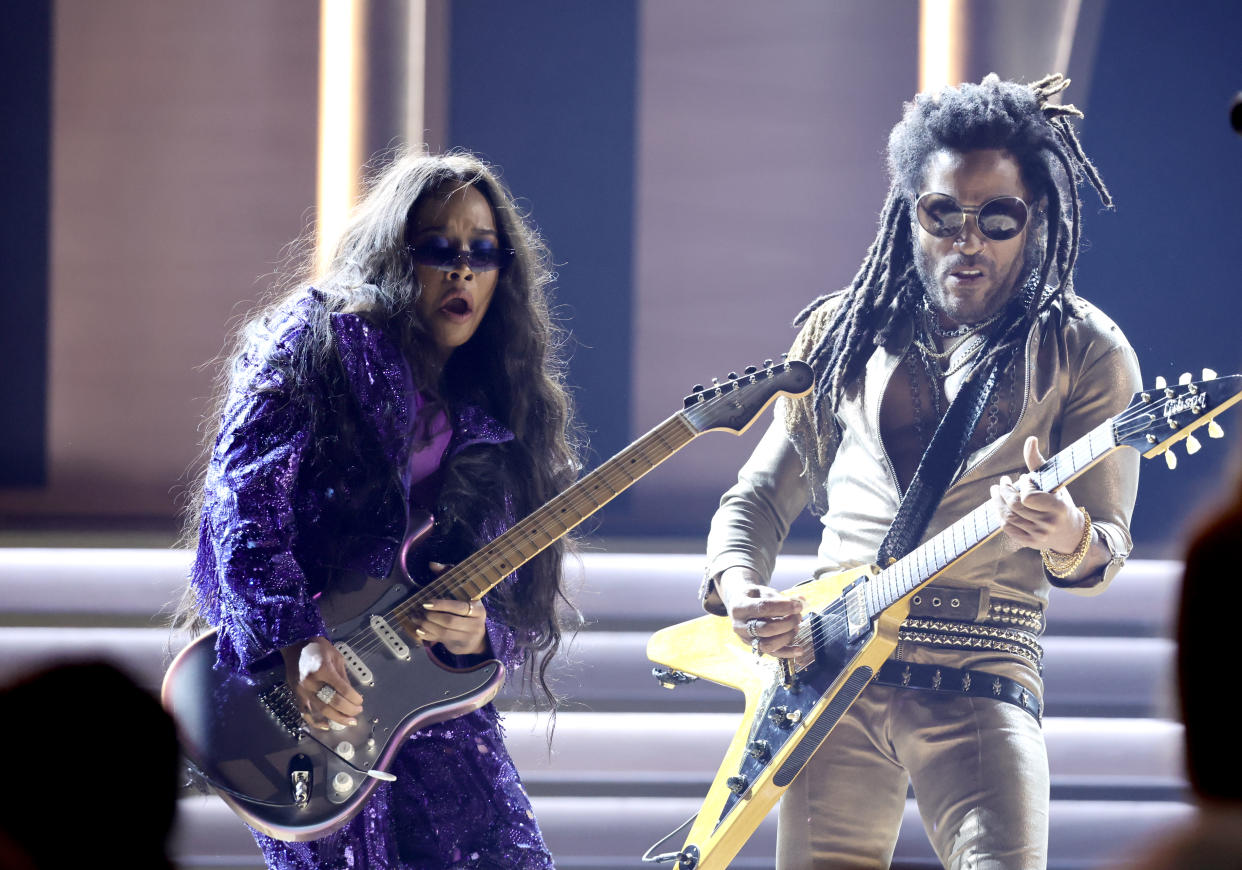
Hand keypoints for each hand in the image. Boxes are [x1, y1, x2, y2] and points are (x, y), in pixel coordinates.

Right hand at [280, 636, 363, 731]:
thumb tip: (352, 695)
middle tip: (358, 712)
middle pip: (333, 702)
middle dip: (348, 710)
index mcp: (323, 670)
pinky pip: (305, 712)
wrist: (294, 645)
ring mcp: (302, 690)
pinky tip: (326, 726)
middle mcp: (312, 682)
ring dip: (336, 718)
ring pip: (321, 710)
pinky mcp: (296, 695)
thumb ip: (343, 676)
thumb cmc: (318, 648)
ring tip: (349, 722)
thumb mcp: (336, 657)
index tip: (360, 701)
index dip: (354, 698)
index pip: (343, 689)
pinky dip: (315, 722)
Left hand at [404, 562, 488, 656]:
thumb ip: (448, 575)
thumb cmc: (466, 610)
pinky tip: (419, 629)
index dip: (442, 605)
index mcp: (478, 608)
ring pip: (444, 632)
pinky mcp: (459, 647)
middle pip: (450, 621)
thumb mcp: (462, 593)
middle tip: (420, 612)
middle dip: (432, 617)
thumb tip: (432, 565)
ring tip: (416, 618)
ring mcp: (468, 637)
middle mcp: (476, 624)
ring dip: (426, 625)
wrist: (477, 637)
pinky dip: (427, 635)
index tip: (426, 603)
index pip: (459, 607)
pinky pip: (440, 641)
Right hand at [716, 566, 804, 657]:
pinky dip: (787, 653)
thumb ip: (780, 597)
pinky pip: (772, 654)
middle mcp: (739, 626)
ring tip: (796, 626)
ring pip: (768, 644)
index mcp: (739, 607)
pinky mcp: (755, 647)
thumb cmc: (754, 596)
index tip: (797, 606)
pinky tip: (800, 650)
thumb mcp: (763, 591)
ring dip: (787, 636)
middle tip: (798, 616)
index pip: (762, 608)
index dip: (782, 607)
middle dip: (787, 623)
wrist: (739, 604)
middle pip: (765, 629)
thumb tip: (801, 601)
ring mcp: (746, 639)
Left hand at [991, 436, 1084, 553]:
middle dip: (1004, 491)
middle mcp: (1048, 524)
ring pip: (1008, 517)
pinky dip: (1000, 514)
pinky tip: (999, 504)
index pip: (1028, 497)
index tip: (1024, 478)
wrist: (1071, 533)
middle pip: (1014, 506)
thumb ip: (1038, 463)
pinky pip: (1007, 528)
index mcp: (1058, 508)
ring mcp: (1038, 536)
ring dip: (997, 501)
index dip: (1022, 486)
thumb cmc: (1061, 501)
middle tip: (1002, 482)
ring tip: (996, 490)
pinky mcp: (1029, 543)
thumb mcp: (1055, 483)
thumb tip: (1030, 439)